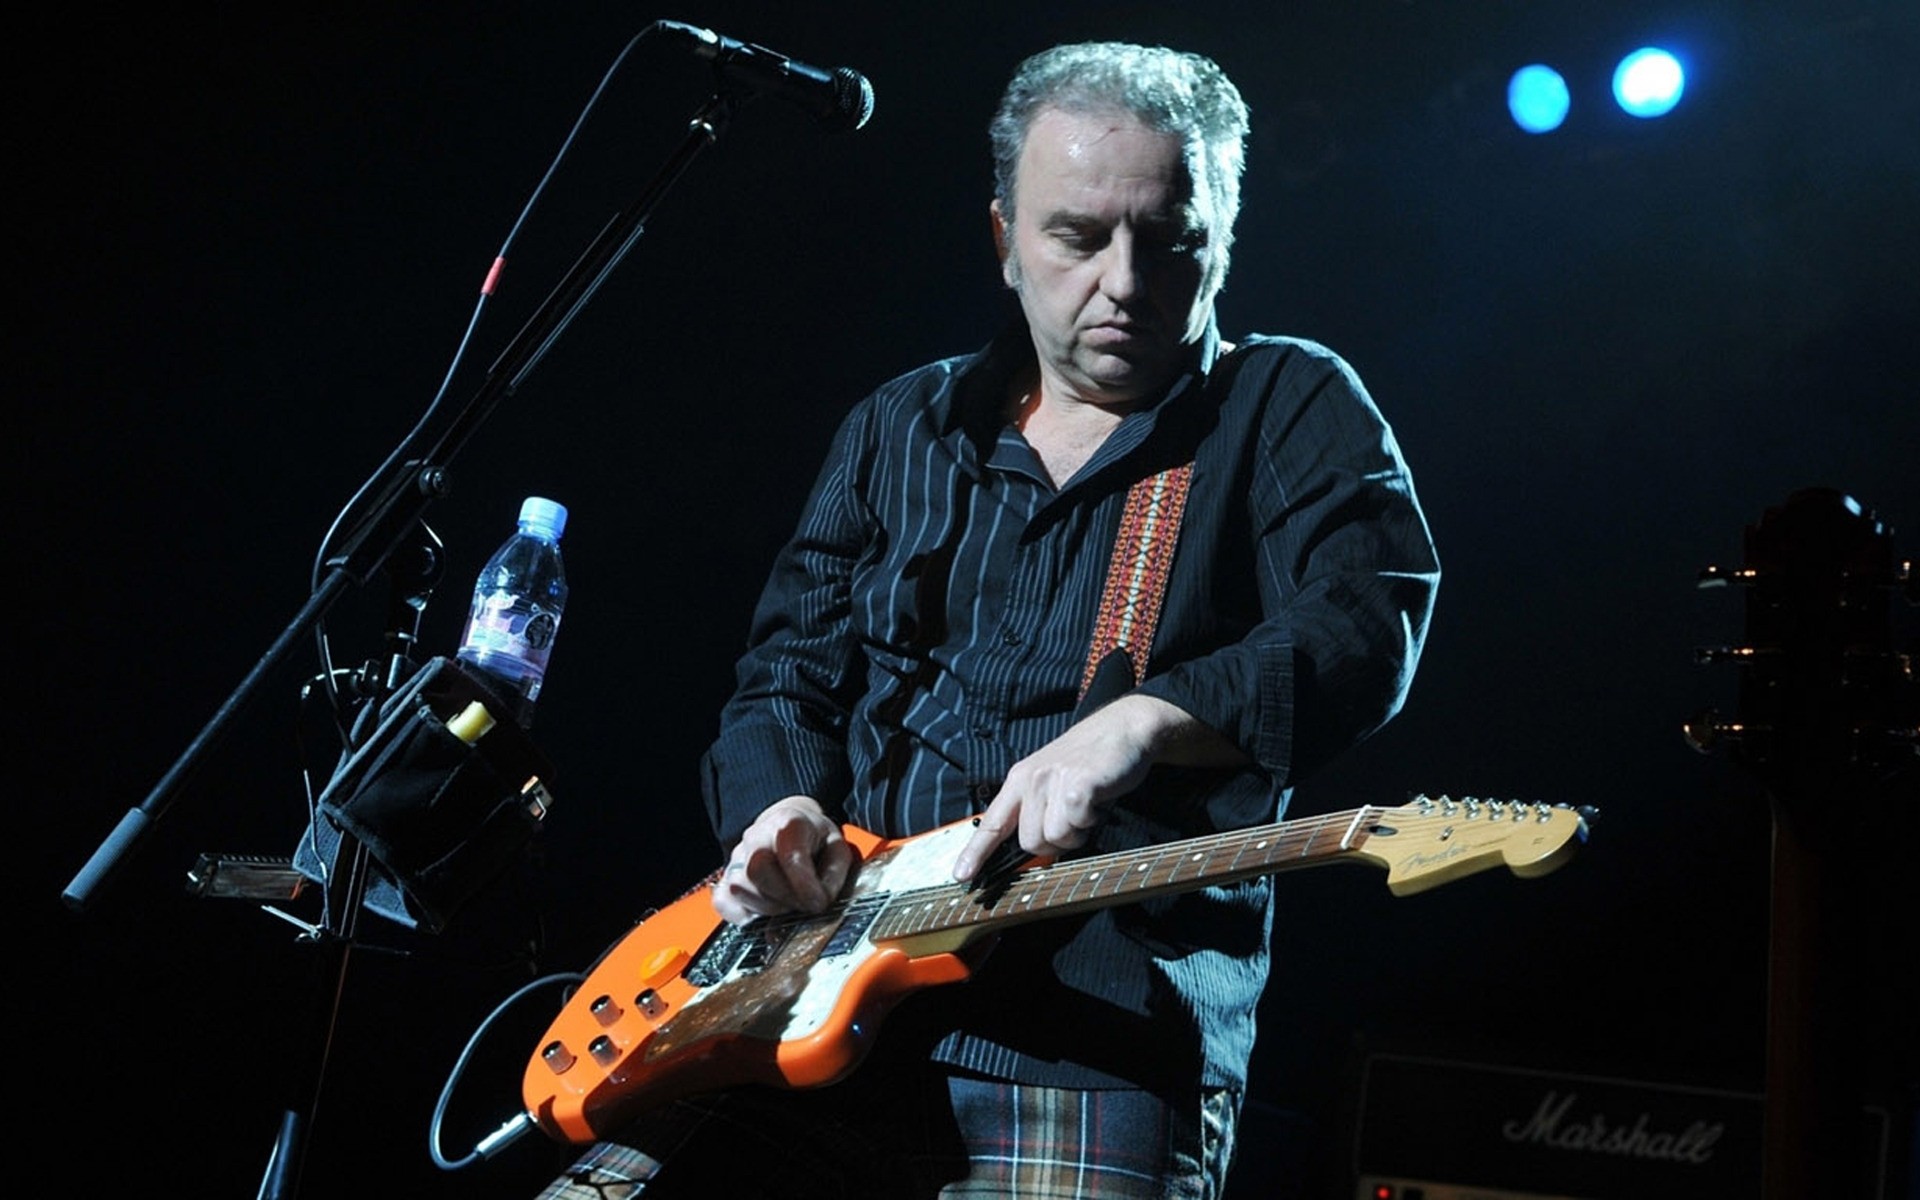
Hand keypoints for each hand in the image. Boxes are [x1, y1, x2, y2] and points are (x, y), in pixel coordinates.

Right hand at [712, 795, 855, 924]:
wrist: (787, 825)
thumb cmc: (813, 839)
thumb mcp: (836, 848)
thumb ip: (833, 874)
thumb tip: (819, 901)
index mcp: (788, 824)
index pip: (788, 855)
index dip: (804, 884)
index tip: (818, 902)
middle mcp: (756, 837)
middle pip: (757, 870)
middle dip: (785, 897)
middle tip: (804, 904)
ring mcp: (736, 857)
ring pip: (739, 888)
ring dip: (768, 907)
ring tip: (787, 903)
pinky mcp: (724, 877)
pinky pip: (723, 901)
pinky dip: (743, 914)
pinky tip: (765, 911)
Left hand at [949, 696, 1154, 881]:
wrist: (1123, 727)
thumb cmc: (1089, 761)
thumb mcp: (1051, 778)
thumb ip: (1035, 809)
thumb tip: (1029, 849)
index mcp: (1020, 779)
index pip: (992, 822)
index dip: (976, 852)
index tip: (961, 875)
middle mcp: (1031, 779)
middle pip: (1030, 843)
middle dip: (1056, 842)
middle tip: (1074, 818)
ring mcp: (1053, 781)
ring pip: (1056, 838)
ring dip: (1078, 831)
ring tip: (1087, 806)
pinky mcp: (1079, 785)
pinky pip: (1079, 826)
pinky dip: (1093, 820)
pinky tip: (1098, 800)